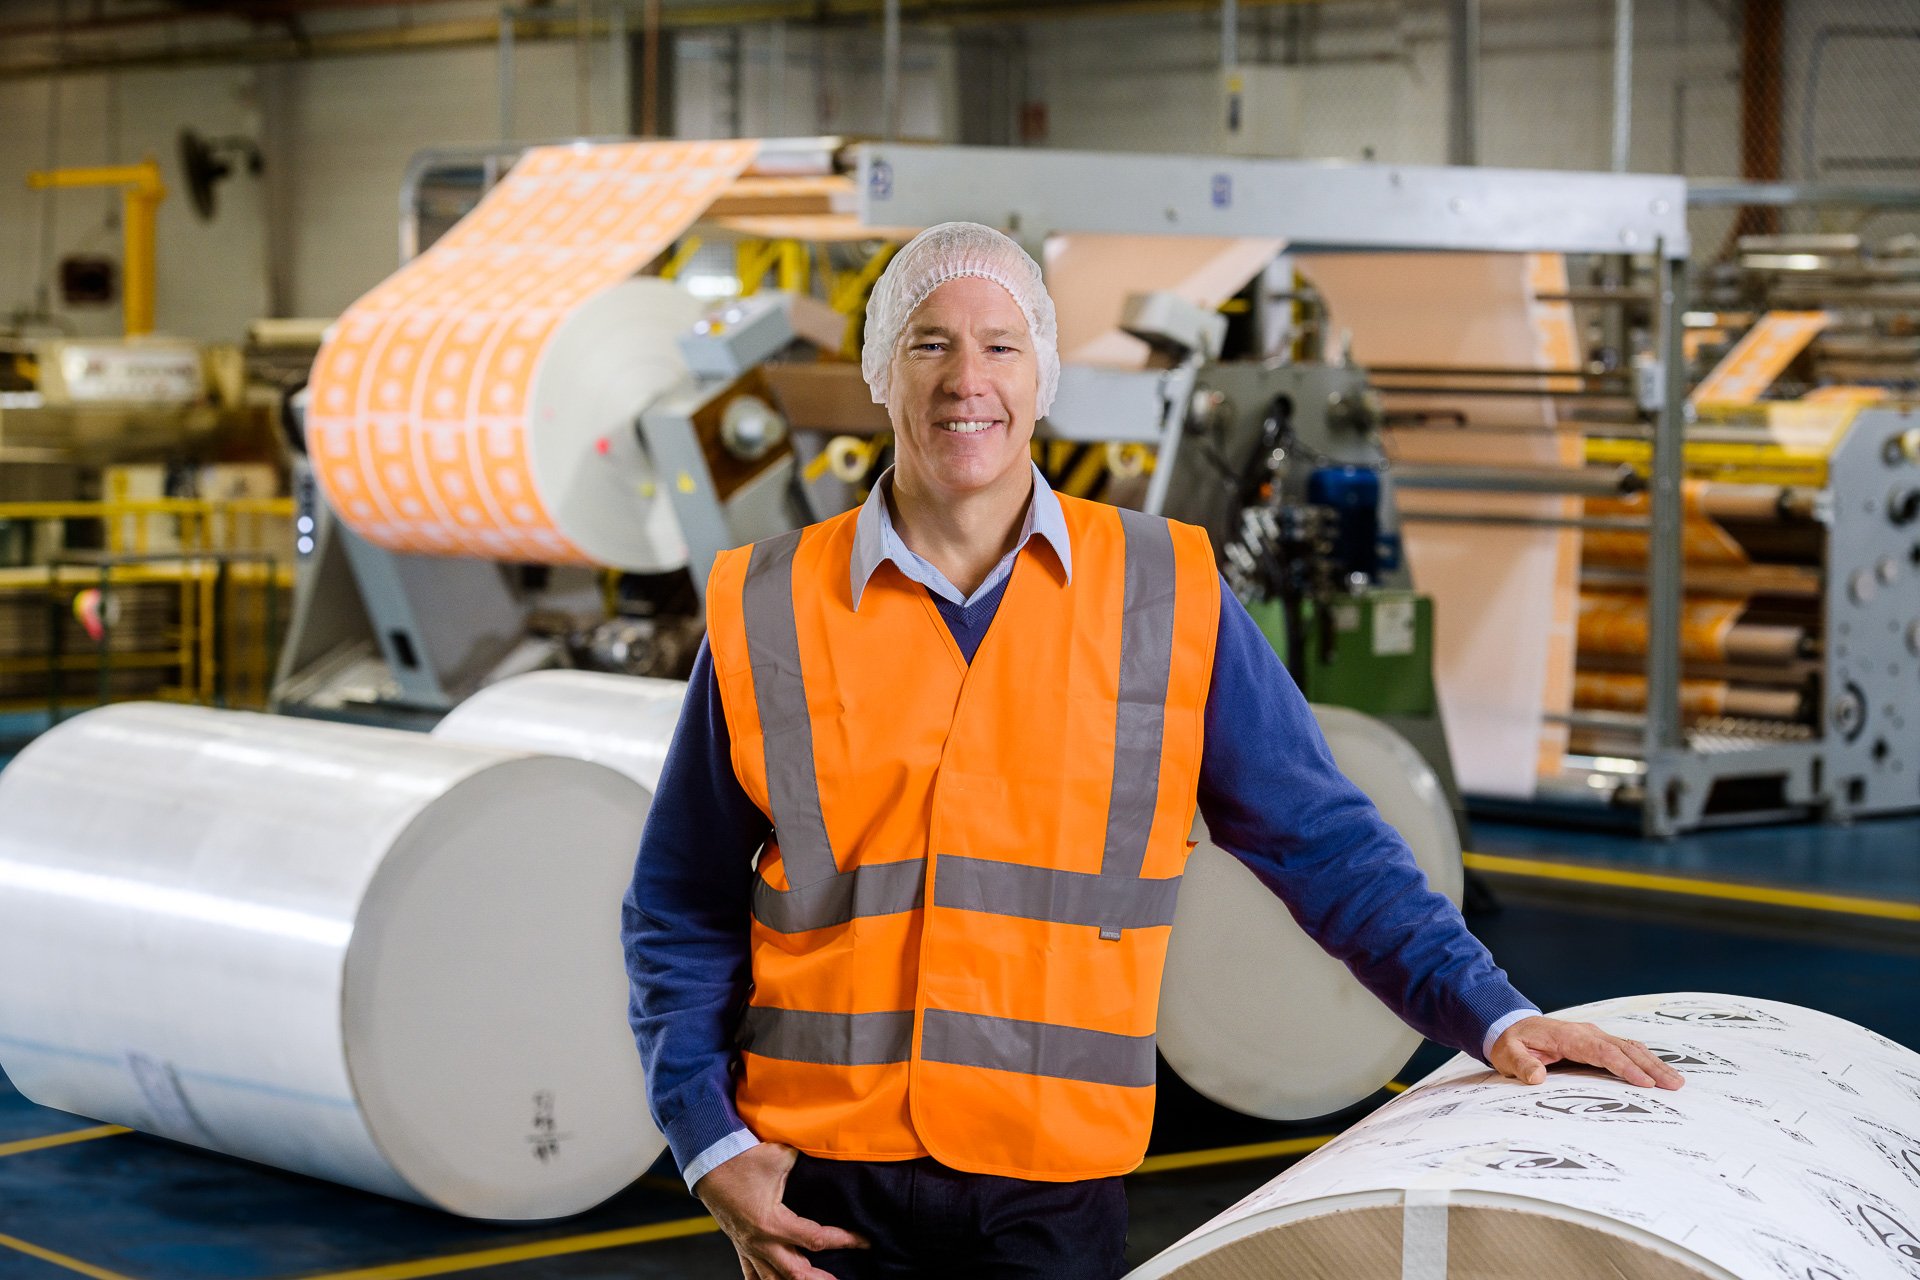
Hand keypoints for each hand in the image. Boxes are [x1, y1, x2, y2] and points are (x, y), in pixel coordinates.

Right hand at [694, 1142, 868, 1279]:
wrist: (707, 1162)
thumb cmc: (742, 1158)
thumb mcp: (781, 1157)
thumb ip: (807, 1163)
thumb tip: (831, 1157)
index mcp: (773, 1222)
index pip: (816, 1239)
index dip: (844, 1241)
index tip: (864, 1241)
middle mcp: (761, 1242)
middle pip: (798, 1274)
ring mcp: (749, 1247)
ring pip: (774, 1279)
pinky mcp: (740, 1245)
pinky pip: (752, 1275)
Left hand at [1489, 1015, 1685, 1090]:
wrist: (1510, 1026)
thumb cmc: (1511, 1043)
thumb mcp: (1509, 1054)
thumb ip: (1522, 1065)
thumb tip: (1537, 1077)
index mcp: (1569, 1037)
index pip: (1603, 1052)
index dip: (1625, 1067)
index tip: (1646, 1083)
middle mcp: (1587, 1033)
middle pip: (1625, 1049)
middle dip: (1651, 1067)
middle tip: (1675, 1086)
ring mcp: (1594, 1035)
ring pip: (1630, 1047)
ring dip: (1654, 1063)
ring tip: (1676, 1082)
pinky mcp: (1597, 1041)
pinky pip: (1625, 1049)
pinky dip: (1645, 1059)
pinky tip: (1660, 1072)